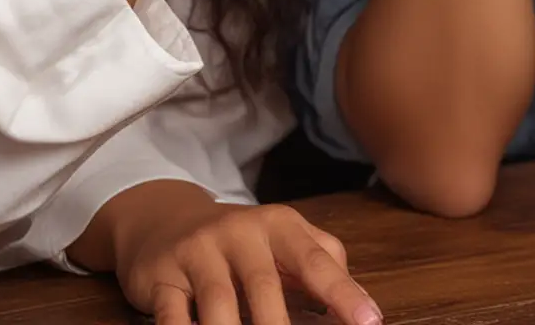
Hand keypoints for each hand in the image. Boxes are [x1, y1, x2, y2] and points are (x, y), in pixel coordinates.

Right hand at [115, 192, 381, 324]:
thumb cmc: (242, 243)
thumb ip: (322, 261)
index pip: (317, 261)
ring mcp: (199, 252)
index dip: (344, 293)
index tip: (371, 323)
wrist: (167, 219)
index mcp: (279, 225)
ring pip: (219, 304)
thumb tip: (361, 301)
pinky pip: (172, 315)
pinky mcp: (162, 275)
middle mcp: (240, 232)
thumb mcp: (284, 239)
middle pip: (264, 286)